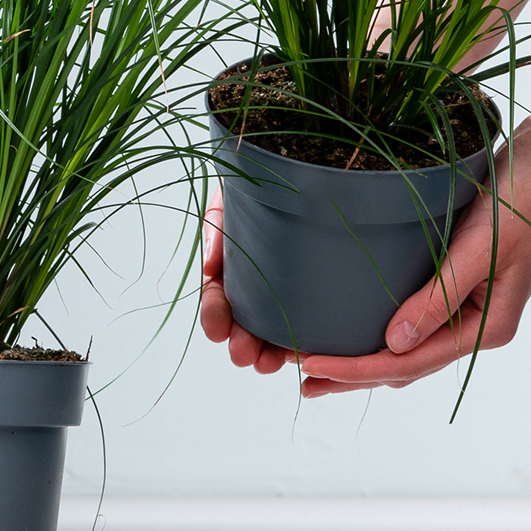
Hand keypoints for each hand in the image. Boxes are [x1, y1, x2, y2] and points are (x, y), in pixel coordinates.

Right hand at [199, 183, 294, 374]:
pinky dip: (302, 345)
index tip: (216, 329)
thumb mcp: (233, 197)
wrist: (311, 167)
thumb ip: (217, 227)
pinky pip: (311, 328)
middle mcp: (260, 284)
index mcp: (235, 264)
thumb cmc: (268, 180)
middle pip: (246, 322)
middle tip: (243, 355)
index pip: (220, 296)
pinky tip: (302, 355)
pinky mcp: (322, 300)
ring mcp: (291, 294)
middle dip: (241, 343)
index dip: (214, 315)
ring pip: (276, 333)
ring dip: (267, 353)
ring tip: (268, 363)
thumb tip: (208, 268)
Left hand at [294, 118, 530, 396]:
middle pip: (405, 365)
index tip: (308, 366)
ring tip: (319, 365)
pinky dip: (383, 331)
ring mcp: (469, 305)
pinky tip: (359, 328)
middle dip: (354, 376)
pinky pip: (415, 318)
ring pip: (409, 347)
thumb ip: (438, 297)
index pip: (408, 362)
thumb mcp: (477, 251)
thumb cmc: (519, 202)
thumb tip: (393, 343)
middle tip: (303, 383)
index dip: (356, 369)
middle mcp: (477, 325)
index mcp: (487, 328)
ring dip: (366, 359)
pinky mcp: (459, 281)